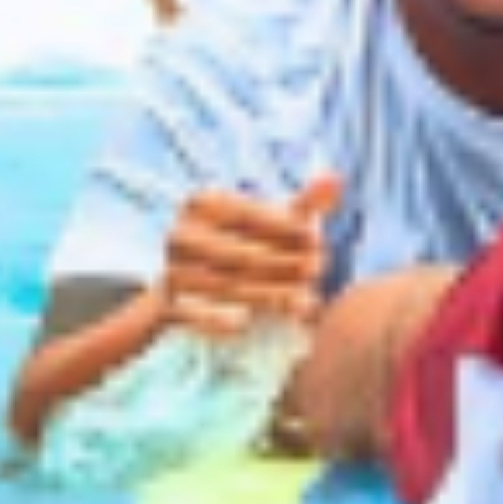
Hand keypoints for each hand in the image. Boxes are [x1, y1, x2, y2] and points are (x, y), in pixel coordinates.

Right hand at [160, 172, 337, 337]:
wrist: (204, 286)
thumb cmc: (253, 244)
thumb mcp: (278, 222)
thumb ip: (307, 203)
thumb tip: (334, 179)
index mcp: (202, 203)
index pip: (247, 215)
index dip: (286, 229)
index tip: (317, 240)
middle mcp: (180, 235)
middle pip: (238, 254)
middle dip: (284, 264)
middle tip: (318, 270)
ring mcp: (171, 271)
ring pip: (225, 286)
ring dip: (269, 295)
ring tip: (306, 300)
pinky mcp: (168, 307)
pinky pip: (197, 316)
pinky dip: (223, 321)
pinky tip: (251, 323)